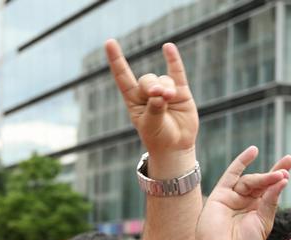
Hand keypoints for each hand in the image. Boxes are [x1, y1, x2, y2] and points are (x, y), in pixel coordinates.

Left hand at [105, 40, 196, 156]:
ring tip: (169, 99)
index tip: (109, 42)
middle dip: (152, 86)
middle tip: (159, 95)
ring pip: (163, 80)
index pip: (122, 77)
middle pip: (146, 79)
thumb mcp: (151, 125)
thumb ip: (155, 109)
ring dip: (166, 88)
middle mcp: (146, 93)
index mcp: (132, 100)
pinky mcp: (180, 91)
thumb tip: (161, 93)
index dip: (116, 60)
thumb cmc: (157, 137)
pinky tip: (168, 47)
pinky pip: (176, 72)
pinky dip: (173, 59)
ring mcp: (164, 90)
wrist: (174, 146)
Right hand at [193, 147, 290, 239]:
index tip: (289, 163)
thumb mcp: (263, 222)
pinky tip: (253, 151)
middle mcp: (245, 202)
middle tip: (284, 171)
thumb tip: (281, 180)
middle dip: (274, 175)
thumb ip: (270, 201)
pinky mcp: (220, 195)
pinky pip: (231, 175)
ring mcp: (232, 197)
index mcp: (258, 210)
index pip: (270, 189)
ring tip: (277, 176)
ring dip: (264, 177)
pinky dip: (241, 162)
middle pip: (261, 182)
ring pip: (250, 181)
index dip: (279, 176)